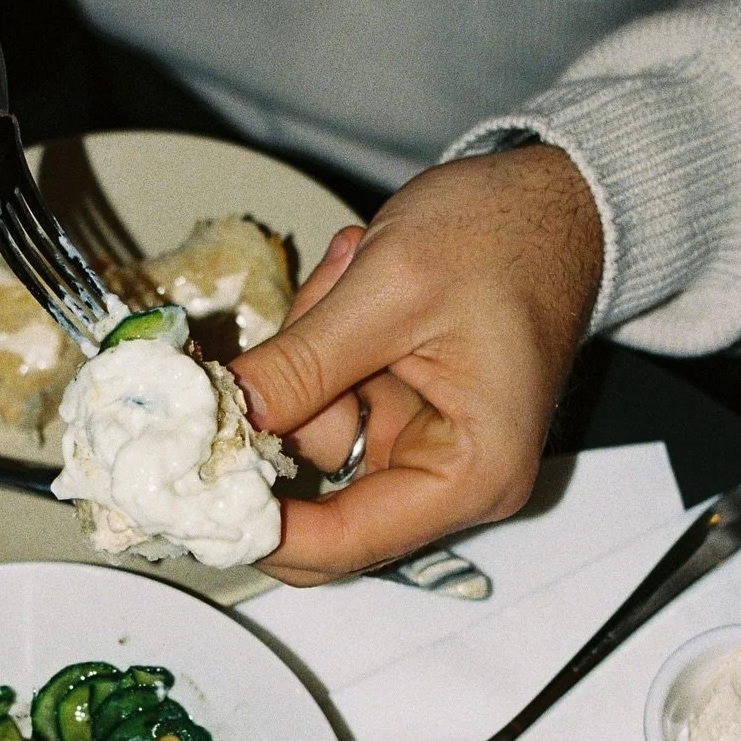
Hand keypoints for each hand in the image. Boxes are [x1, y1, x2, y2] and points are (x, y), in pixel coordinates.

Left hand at [231, 145, 602, 584]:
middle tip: (293, 327)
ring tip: (350, 275)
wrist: (552, 197)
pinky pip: (324, 401)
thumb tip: (217, 420)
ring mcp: (421, 448)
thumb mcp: (389, 290)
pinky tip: (353, 284)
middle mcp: (450, 480)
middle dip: (288, 411)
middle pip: (319, 496)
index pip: (344, 543)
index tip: (188, 492)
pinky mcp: (399, 414)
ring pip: (311, 436)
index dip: (261, 527)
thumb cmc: (505, 237)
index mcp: (471, 474)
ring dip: (306, 354)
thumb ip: (299, 365)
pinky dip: (319, 345)